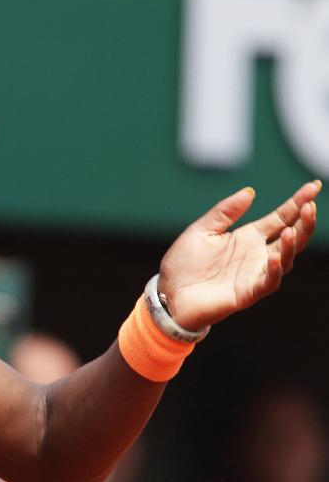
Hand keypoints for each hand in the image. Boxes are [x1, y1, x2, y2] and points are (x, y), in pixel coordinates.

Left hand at [158, 181, 320, 330]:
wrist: (168, 295)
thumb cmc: (183, 265)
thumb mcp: (201, 231)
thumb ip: (224, 212)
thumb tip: (250, 192)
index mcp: (248, 237)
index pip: (280, 218)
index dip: (297, 203)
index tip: (313, 187)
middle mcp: (256, 255)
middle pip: (291, 237)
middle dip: (304, 222)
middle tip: (311, 205)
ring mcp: (254, 274)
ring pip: (285, 260)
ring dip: (293, 245)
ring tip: (293, 229)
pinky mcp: (246, 294)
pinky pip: (267, 283)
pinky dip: (273, 271)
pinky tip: (274, 257)